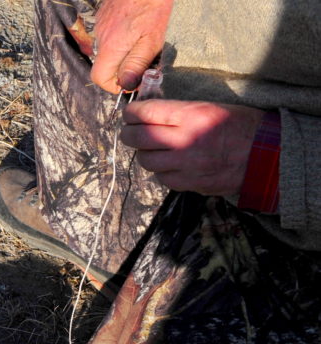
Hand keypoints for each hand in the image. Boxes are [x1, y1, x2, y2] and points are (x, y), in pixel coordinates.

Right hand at [90, 0, 173, 92]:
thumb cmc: (153, 6)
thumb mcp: (152, 40)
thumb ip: (137, 64)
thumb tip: (127, 85)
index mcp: (111, 47)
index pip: (99, 78)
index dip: (114, 85)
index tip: (131, 80)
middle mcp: (100, 38)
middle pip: (104, 65)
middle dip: (122, 68)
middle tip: (143, 59)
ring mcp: (100, 27)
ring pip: (107, 51)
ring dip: (122, 52)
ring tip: (141, 39)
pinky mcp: (103, 17)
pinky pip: (108, 37)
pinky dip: (120, 39)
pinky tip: (134, 27)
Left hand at [121, 99, 265, 195]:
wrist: (268, 155)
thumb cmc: (242, 126)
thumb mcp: (212, 107)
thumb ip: (180, 111)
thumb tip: (149, 112)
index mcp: (192, 115)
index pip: (146, 112)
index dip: (132, 113)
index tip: (129, 113)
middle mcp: (186, 140)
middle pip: (138, 139)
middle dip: (128, 134)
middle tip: (129, 132)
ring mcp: (187, 165)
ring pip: (147, 161)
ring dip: (145, 154)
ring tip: (152, 148)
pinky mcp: (191, 183)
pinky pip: (163, 178)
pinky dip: (161, 171)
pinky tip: (169, 164)